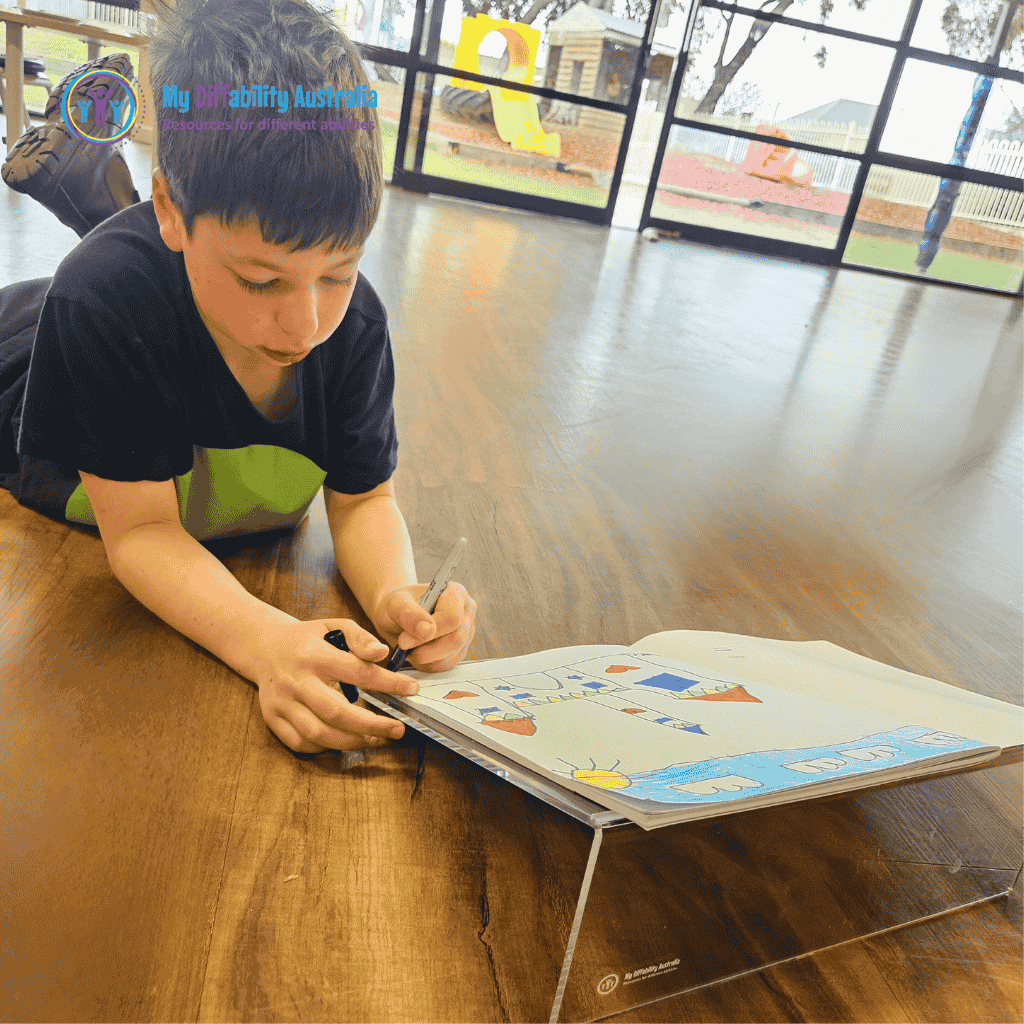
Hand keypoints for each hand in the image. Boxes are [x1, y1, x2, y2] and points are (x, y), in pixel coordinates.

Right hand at [254, 618, 420, 753]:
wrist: (264, 646)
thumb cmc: (308, 638)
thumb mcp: (334, 626)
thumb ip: (360, 638)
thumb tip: (381, 653)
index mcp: (314, 655)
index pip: (358, 672)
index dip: (388, 684)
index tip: (411, 690)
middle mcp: (296, 681)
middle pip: (337, 712)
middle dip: (372, 725)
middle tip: (397, 728)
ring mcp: (282, 702)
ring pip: (319, 733)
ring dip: (352, 741)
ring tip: (376, 738)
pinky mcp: (273, 718)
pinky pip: (301, 743)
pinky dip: (326, 747)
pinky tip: (344, 740)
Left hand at [375, 582, 476, 672]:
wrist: (397, 617)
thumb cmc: (398, 606)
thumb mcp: (396, 604)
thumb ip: (410, 614)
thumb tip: (427, 631)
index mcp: (456, 594)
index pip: (452, 618)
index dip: (431, 631)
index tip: (404, 640)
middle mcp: (466, 613)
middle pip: (456, 639)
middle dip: (427, 649)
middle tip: (403, 647)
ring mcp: (466, 633)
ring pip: (451, 655)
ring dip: (424, 657)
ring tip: (408, 646)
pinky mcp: (459, 651)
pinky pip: (445, 665)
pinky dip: (427, 663)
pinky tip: (416, 651)